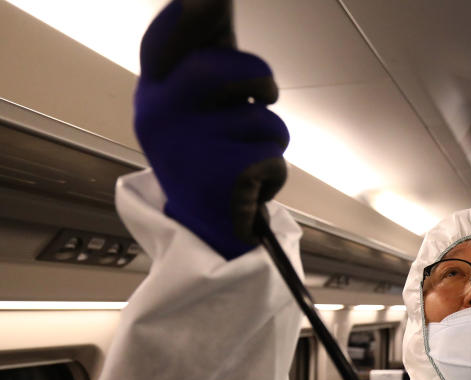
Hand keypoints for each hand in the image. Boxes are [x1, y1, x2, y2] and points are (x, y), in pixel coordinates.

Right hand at [134, 0, 289, 258]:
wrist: (209, 228)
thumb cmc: (211, 156)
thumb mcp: (201, 107)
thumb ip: (210, 58)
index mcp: (155, 94)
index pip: (163, 44)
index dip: (186, 17)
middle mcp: (160, 117)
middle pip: (221, 70)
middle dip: (259, 77)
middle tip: (265, 97)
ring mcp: (188, 148)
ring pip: (262, 119)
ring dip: (272, 138)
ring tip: (249, 158)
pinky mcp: (219, 178)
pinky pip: (272, 155)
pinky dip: (275, 171)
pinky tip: (252, 185)